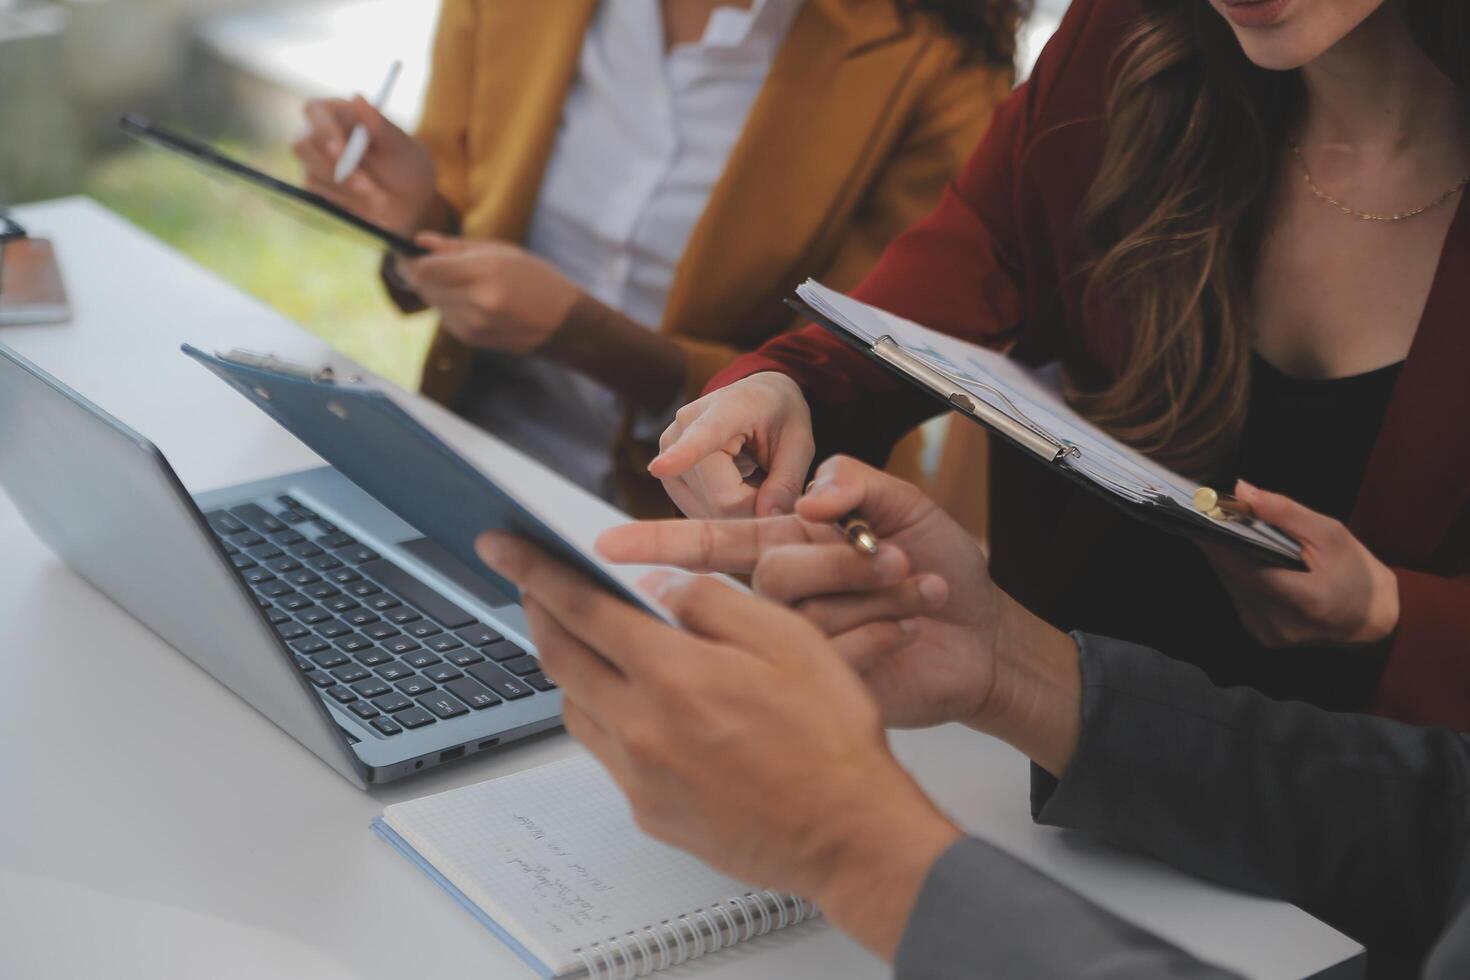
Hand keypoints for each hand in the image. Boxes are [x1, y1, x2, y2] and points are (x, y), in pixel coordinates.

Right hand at [293, 96, 437, 236]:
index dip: (324, 130)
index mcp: (340, 114)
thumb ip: (379, 124)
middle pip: (303, 145)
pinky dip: (347, 204)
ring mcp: (315, 163)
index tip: (341, 150)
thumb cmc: (406, 165)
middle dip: (336, 168)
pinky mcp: (318, 190)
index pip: (315, 111)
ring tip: (381, 199)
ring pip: (312, 175)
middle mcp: (320, 136)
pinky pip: (320, 198)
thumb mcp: (400, 146)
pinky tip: (372, 207)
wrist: (411, 202)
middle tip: (368, 186)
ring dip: (348, 190)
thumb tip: (357, 97)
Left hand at [395, 234, 581, 353]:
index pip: (424, 270)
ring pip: (432, 303)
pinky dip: (450, 307)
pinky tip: (474, 301)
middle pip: (423, 287)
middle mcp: (476, 301)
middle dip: (420, 274)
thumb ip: (455, 247)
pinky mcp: (472, 339)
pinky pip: (445, 318)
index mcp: (484, 271)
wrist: (564, 322)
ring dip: (437, 291)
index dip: (407, 262)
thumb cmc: (537, 279)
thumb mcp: (501, 251)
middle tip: (430, 263)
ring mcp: (473, 324)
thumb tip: (419, 241)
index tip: (403, 254)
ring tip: (464, 283)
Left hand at [475, 531, 962, 960]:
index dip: (533, 570)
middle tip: (533, 585)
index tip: (501, 546)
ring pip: (575, 707)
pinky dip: (604, 715)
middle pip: (559, 658)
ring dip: (569, 666)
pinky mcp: (649, 811)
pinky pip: (605, 752)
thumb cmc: (830, 738)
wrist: (848, 836)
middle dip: (538, 612)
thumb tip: (657, 584)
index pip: (580, 607)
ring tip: (587, 641)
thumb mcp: (788, 640)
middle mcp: (640, 728)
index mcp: (672, 675)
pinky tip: (635, 704)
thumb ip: (711, 603)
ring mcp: (639, 776)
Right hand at [599, 455, 1077, 744]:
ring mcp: (799, 642)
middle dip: (841, 561)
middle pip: (768, 571)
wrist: (987, 639)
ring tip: (921, 590)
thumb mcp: (909, 508)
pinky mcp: (824, 682)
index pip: (706, 541)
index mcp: (785, 543)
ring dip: (872, 593)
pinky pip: (831, 655)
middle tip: (897, 558)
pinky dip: (885, 632)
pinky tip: (914, 626)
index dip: (654, 544)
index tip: (602, 546)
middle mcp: (781, 593)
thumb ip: (858, 482)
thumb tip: (808, 496)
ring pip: (800, 615)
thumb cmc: (946, 567)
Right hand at [648, 372, 813, 518]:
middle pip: (718, 497)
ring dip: (739, 513)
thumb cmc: (779, 416)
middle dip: (753, 509)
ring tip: (754, 483)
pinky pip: (697, 513)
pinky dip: (723, 514)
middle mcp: (684, 427)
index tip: (660, 467)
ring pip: (707, 512)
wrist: (756, 399)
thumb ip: (787, 481)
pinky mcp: (666, 476)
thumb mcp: (799, 442)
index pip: (702, 436)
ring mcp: (668, 453)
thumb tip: (768, 519)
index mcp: (726, 409)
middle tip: (774, 491)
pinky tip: (738, 492)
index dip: (682, 455)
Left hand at [1201, 480, 1399, 646]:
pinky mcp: (1259, 635)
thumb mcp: (1330, 534)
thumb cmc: (1356, 573)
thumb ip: (1284, 512)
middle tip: (1218, 514)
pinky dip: (1237, 574)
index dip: (1219, 539)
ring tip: (1234, 532)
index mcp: (1305, 601)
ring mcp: (1267, 633)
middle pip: (1230, 575)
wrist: (1370, 617)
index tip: (1205, 512)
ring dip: (1227, 558)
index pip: (1244, 568)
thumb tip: (1242, 490)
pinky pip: (1236, 596)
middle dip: (1220, 542)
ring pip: (1228, 585)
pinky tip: (1248, 558)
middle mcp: (1280, 624)